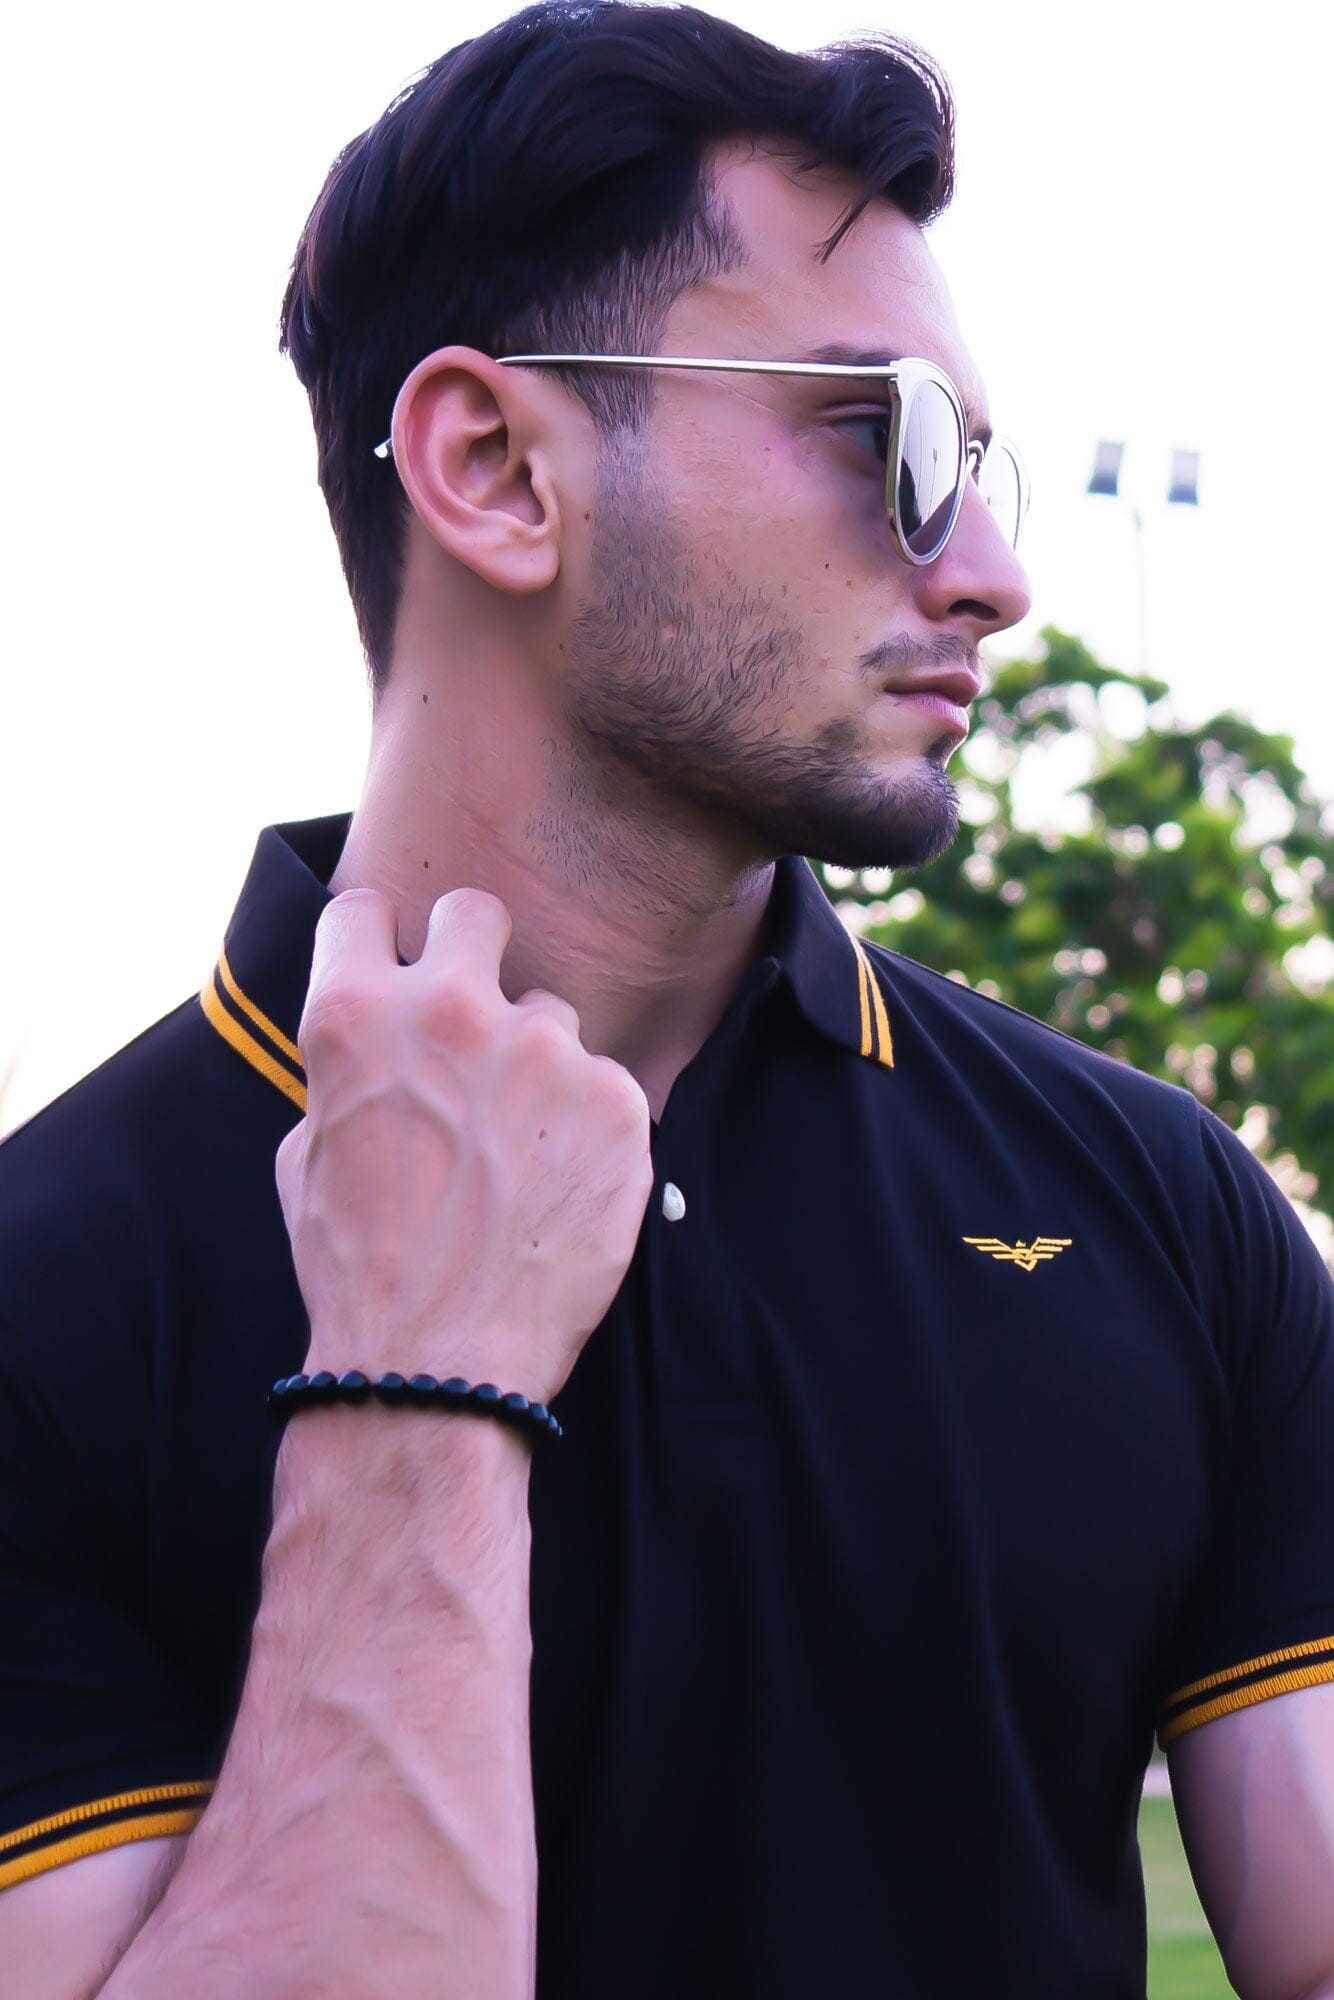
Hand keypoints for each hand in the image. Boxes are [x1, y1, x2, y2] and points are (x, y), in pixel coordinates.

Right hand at [276, 886, 653, 1407]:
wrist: (437, 1365)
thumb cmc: (359, 1268)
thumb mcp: (308, 1152)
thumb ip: (350, 1070)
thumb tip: (379, 1038)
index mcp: (357, 1015)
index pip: (365, 910)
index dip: (378, 941)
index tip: (393, 966)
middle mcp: (453, 1010)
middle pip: (476, 912)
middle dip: (471, 952)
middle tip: (473, 1017)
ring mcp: (546, 1051)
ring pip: (549, 1015)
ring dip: (535, 1065)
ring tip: (516, 1154)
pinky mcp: (620, 1099)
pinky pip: (603, 1084)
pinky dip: (587, 1126)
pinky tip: (557, 1188)